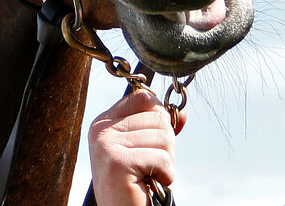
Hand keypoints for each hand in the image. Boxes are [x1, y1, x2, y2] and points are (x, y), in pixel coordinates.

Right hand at [88, 89, 186, 205]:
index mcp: (104, 123)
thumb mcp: (144, 150)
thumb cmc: (134, 186)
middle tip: (152, 165)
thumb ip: (159, 129)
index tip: (156, 140)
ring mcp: (107, 146)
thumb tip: (182, 115)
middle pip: (158, 116)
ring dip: (167, 162)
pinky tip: (151, 184)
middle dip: (166, 144)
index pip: (143, 97)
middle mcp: (101, 130)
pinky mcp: (118, 163)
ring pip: (164, 137)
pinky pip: (162, 158)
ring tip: (151, 175)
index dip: (160, 116)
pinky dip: (166, 175)